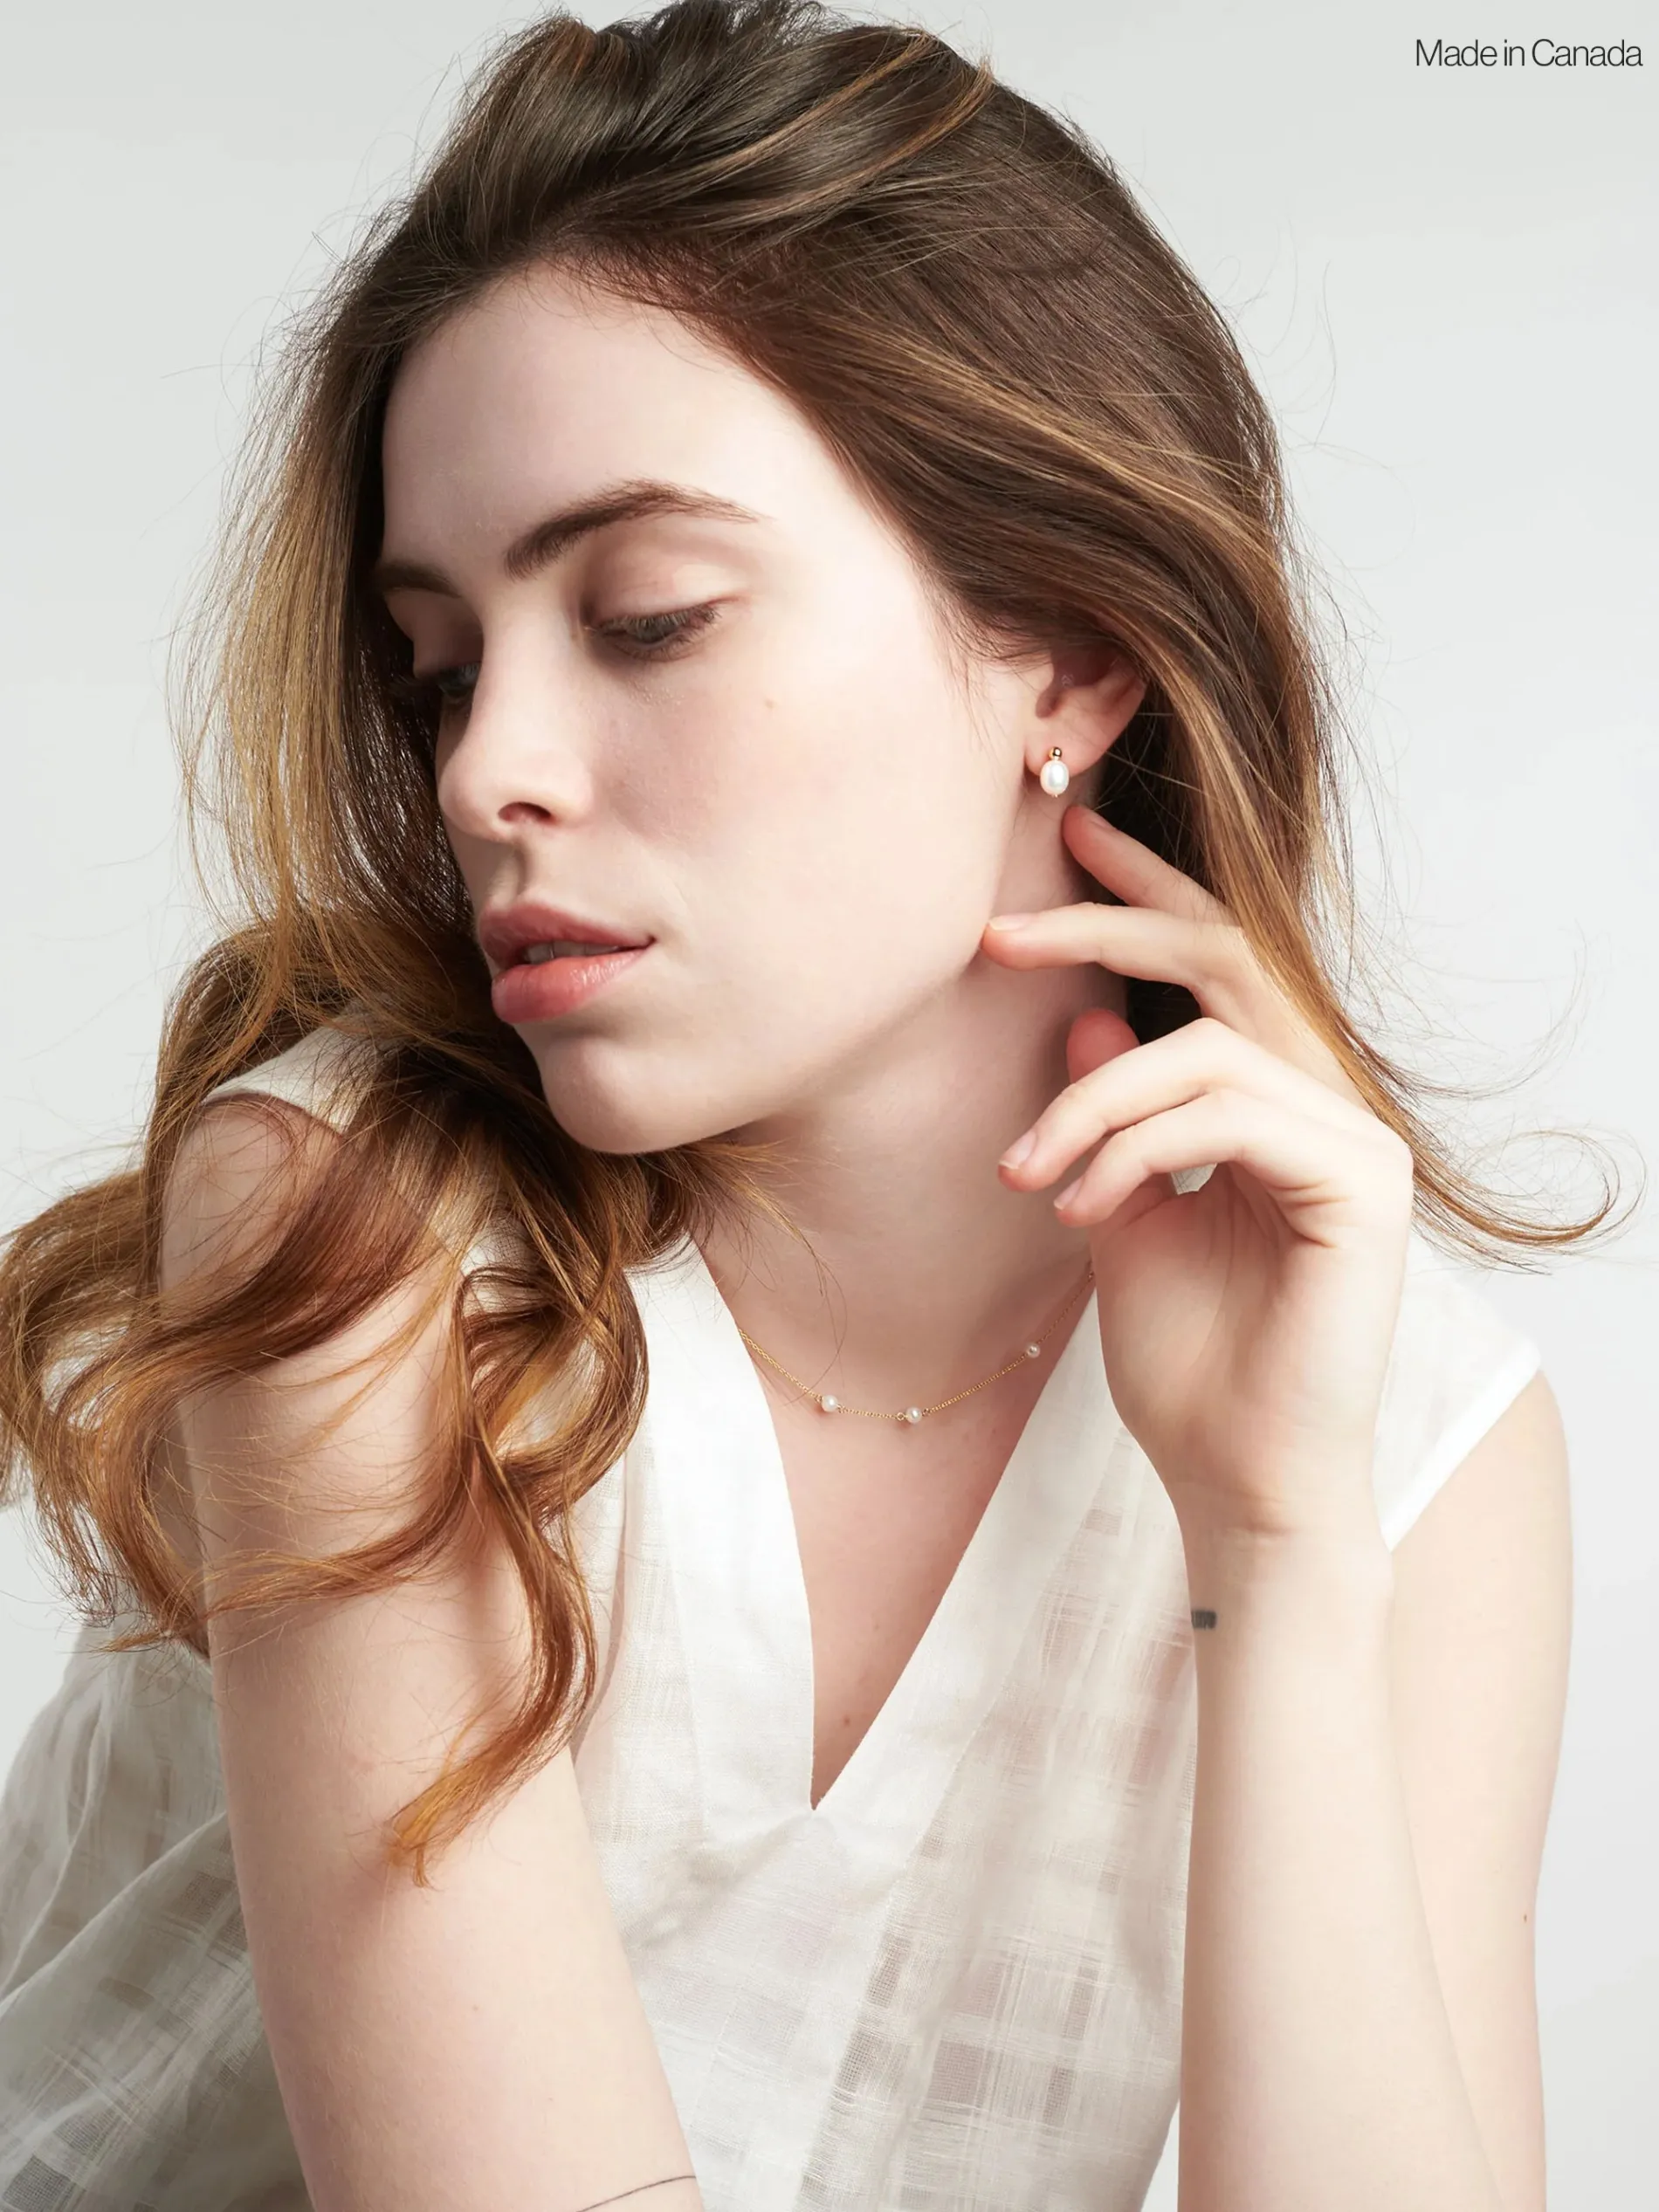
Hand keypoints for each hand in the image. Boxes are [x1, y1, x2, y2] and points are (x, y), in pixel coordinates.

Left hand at [981, 805, 1414, 1541]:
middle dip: (1110, 927)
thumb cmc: (1185, 1367)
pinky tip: (1080, 1204)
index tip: (1060, 853)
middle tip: (999, 932)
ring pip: (1204, 1051)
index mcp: (1277, 1106)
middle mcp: (1329, 1104)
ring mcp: (1356, 1139)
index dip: (1144, 904)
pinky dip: (1133, 1147)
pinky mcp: (1363, 1182)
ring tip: (1023, 1174)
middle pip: (1225, 964)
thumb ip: (1107, 1119)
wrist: (1235, 1481)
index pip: (1217, 972)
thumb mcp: (1117, 1215)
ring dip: (1087, 1105)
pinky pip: (1227, 1112)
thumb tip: (1083, 1012)